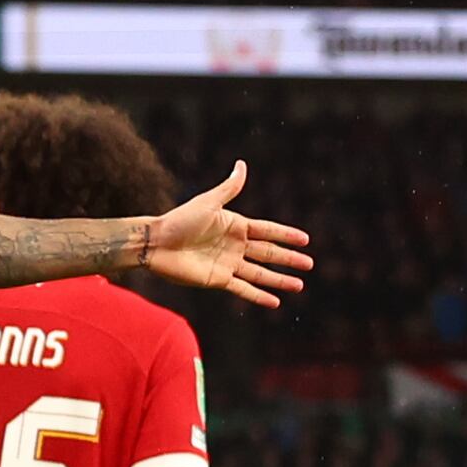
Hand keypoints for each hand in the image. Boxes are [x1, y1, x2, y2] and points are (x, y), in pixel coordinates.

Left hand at [137, 164, 316, 309]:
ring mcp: (228, 264)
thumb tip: (242, 164)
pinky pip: (243, 289)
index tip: (305, 240)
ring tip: (299, 285)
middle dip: (289, 259)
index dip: (286, 235)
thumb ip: (229, 188)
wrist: (156, 243)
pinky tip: (275, 302)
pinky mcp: (218, 280)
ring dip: (279, 279)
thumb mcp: (208, 202)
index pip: (268, 230)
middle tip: (309, 264)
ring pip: (260, 274)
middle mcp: (234, 245)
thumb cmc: (180, 220)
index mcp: (235, 225)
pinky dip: (259, 296)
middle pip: (268, 253)